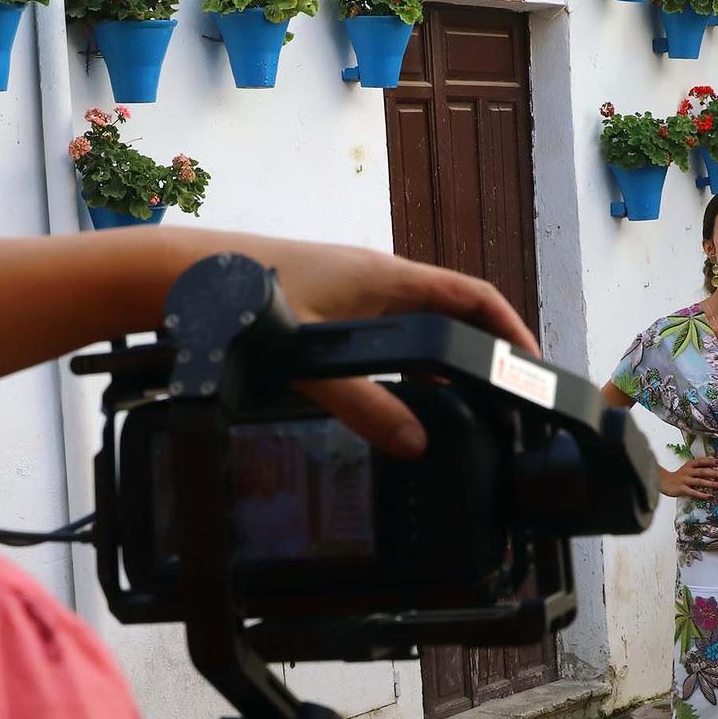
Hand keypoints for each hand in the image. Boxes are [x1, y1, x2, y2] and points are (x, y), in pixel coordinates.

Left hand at [193, 232, 539, 459]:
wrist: (184, 275)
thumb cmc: (245, 301)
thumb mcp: (307, 358)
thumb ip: (362, 403)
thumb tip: (415, 443)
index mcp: (387, 276)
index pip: (472, 296)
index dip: (511, 327)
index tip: (533, 366)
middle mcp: (378, 278)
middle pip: (452, 312)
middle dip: (484, 351)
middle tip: (506, 399)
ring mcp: (353, 291)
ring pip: (419, 325)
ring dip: (445, 358)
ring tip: (468, 405)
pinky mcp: (329, 305)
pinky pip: (388, 332)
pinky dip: (408, 362)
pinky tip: (406, 395)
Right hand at [659, 456, 717, 499]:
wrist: (663, 482)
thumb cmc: (679, 476)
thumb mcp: (688, 468)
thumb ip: (700, 465)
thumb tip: (713, 459)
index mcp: (689, 465)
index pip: (700, 461)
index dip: (710, 461)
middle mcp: (687, 471)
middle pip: (702, 471)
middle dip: (713, 473)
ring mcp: (684, 480)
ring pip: (699, 482)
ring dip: (710, 484)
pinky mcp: (682, 489)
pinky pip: (693, 492)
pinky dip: (702, 495)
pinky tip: (710, 497)